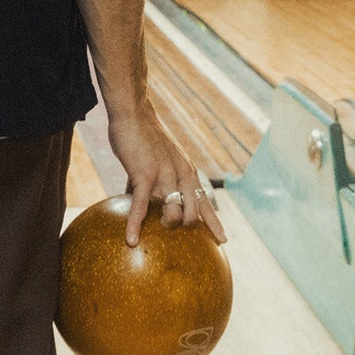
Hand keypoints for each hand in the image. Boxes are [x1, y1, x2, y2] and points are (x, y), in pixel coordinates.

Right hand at [107, 104, 226, 247]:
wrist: (134, 114)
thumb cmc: (143, 137)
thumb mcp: (159, 159)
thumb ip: (154, 180)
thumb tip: (136, 200)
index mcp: (188, 171)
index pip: (206, 202)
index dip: (214, 223)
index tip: (223, 240)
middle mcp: (182, 175)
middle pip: (194, 212)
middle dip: (186, 226)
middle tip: (173, 232)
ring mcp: (165, 175)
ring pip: (174, 212)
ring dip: (167, 224)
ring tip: (156, 230)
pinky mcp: (145, 175)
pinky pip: (142, 206)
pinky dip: (135, 224)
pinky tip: (131, 240)